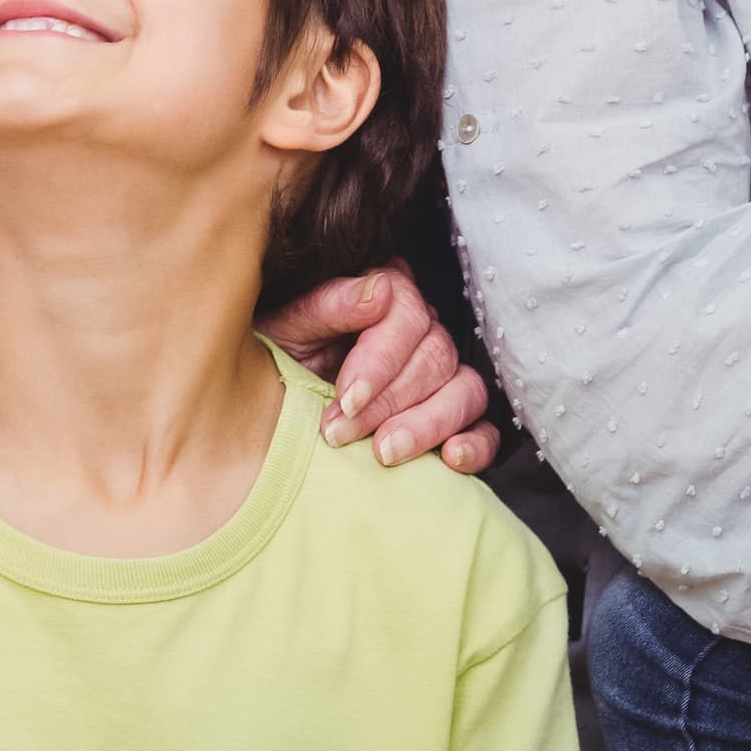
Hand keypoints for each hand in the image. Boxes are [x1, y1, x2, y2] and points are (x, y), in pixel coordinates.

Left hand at [259, 267, 498, 473]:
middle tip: (345, 433)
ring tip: (386, 452)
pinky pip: (484, 428)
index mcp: (383, 295)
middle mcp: (420, 330)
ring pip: (465, 390)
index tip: (346, 398)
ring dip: (428, 424)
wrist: (267, 405)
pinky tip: (449, 459)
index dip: (380, 359)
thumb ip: (330, 304)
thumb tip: (378, 291)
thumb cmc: (278, 357)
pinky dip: (475, 444)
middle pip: (436, 356)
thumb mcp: (288, 328)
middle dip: (390, 401)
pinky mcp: (454, 419)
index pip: (407, 314)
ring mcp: (442, 375)